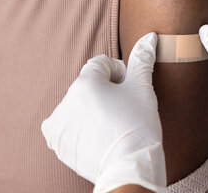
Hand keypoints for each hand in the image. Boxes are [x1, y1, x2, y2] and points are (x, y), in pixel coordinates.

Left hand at [41, 33, 166, 192]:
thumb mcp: (143, 89)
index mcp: (85, 83)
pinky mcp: (57, 143)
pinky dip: (80, 128)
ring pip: (79, 105)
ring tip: (113, 126)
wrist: (130, 170)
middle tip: (124, 111)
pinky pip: (67, 126)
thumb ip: (142, 59)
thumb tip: (149, 37)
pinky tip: (98, 136)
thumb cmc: (139, 127)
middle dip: (106, 92)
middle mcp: (66, 101)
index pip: (101, 65)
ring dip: (93, 109)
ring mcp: (59, 124)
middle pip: (89, 85)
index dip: (119, 74)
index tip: (129, 92)